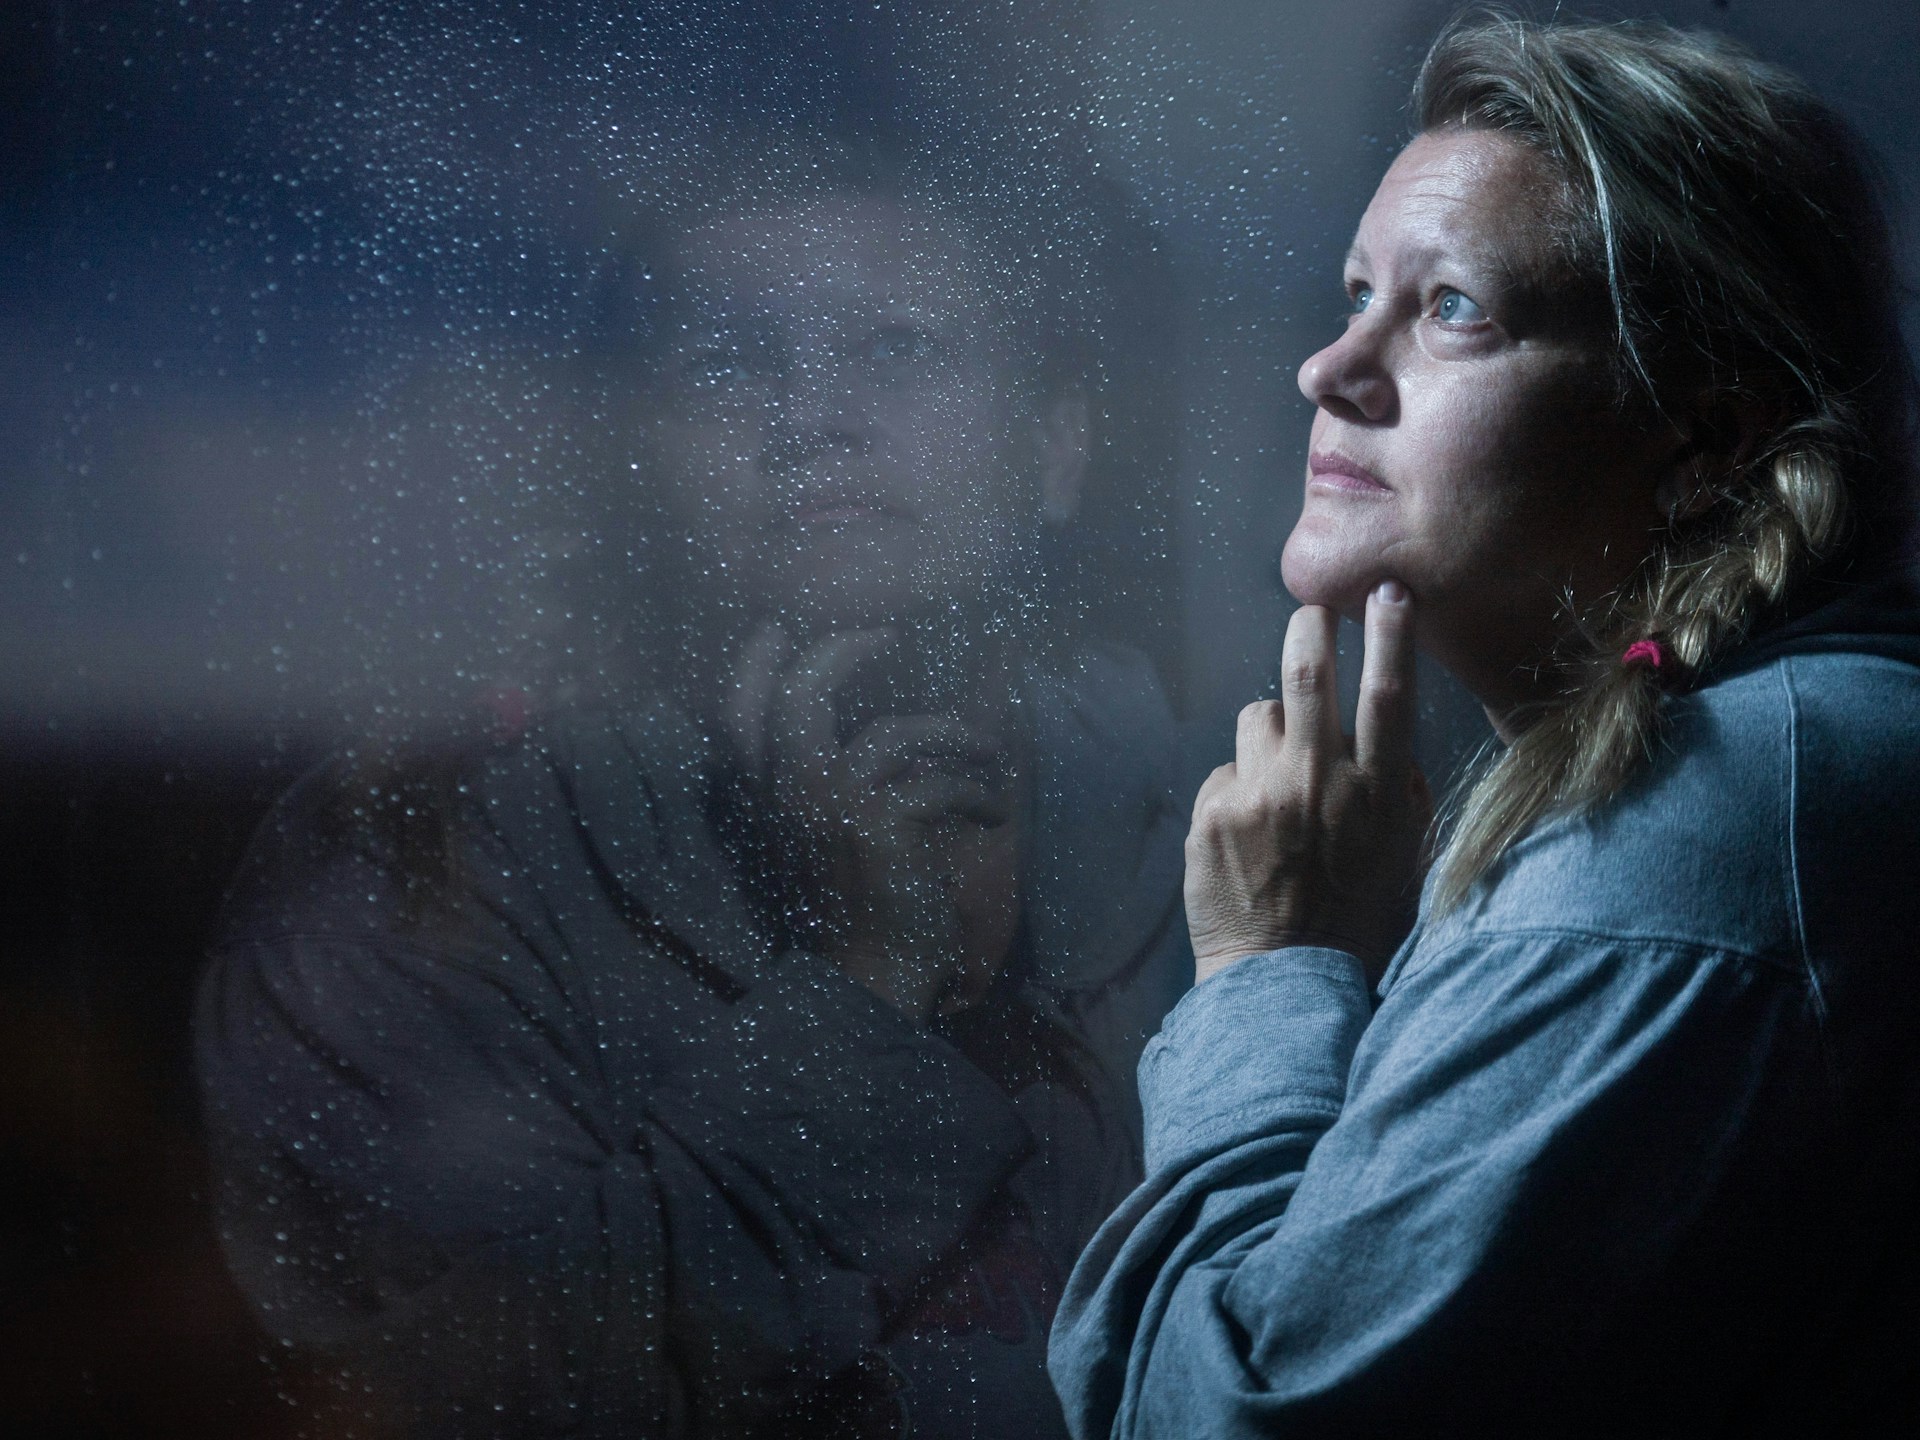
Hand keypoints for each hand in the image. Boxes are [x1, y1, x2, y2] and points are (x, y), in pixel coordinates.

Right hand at [725, 622, 1021, 1021]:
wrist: (871, 980)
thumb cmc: (855, 912)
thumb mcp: (826, 841)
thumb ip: (829, 785)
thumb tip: (873, 730)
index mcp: (768, 800)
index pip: (736, 715)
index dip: (752, 664)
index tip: (778, 631)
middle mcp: (791, 795)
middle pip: (800, 693)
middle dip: (844, 651)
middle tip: (885, 637)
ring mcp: (834, 805)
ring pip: (893, 731)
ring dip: (953, 735)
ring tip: (986, 752)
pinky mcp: (883, 823)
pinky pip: (940, 781)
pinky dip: (976, 791)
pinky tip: (993, 810)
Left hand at [1185, 584, 1430, 985]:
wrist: (1283, 984)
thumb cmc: (1356, 925)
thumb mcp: (1408, 861)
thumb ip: (1403, 796)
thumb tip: (1391, 749)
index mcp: (1377, 793)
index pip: (1389, 692)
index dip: (1392, 634)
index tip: (1389, 591)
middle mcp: (1319, 781)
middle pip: (1308, 670)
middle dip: (1311, 628)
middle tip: (1314, 615)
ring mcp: (1260, 793)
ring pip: (1259, 715)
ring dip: (1269, 735)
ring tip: (1277, 785)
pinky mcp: (1213, 812)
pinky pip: (1226, 770)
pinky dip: (1238, 790)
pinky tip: (1248, 836)